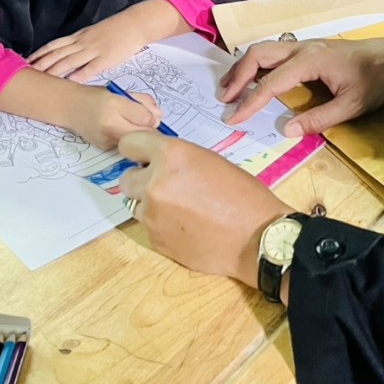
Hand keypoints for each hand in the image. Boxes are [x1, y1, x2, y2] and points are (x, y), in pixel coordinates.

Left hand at [29, 13, 148, 81]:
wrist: (135, 24)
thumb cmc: (115, 29)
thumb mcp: (93, 33)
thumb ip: (80, 42)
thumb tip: (66, 53)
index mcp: (78, 36)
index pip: (53, 45)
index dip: (39, 54)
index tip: (26, 62)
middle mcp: (82, 43)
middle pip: (57, 54)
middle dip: (41, 64)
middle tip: (26, 73)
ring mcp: (94, 50)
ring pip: (70, 61)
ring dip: (55, 70)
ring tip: (42, 79)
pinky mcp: (107, 57)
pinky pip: (91, 67)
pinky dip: (80, 74)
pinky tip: (70, 80)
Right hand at [69, 85, 162, 149]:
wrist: (70, 107)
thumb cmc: (97, 97)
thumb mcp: (121, 92)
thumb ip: (143, 101)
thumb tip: (159, 116)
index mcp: (115, 104)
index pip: (146, 118)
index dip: (153, 117)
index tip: (151, 115)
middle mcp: (110, 124)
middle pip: (144, 133)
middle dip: (150, 130)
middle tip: (149, 124)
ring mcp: (107, 138)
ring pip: (136, 142)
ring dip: (140, 136)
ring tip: (134, 127)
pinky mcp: (105, 148)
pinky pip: (126, 146)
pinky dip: (129, 140)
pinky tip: (122, 132)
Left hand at [119, 131, 285, 286]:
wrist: (257, 237)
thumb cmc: (243, 195)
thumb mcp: (211, 161)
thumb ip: (178, 160)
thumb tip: (158, 164)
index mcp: (171, 156)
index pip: (129, 143)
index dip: (136, 150)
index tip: (143, 156)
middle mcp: (155, 183)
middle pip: (126, 179)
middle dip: (141, 181)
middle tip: (165, 186)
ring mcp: (152, 215)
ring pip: (137, 205)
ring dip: (152, 205)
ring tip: (182, 210)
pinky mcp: (156, 240)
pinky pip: (150, 227)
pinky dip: (163, 226)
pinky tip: (188, 228)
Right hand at [220, 35, 383, 134]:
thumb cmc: (377, 79)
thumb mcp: (352, 105)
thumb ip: (318, 119)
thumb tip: (285, 130)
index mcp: (310, 61)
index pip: (270, 82)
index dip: (249, 102)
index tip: (233, 119)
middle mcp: (302, 47)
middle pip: (258, 54)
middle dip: (237, 76)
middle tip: (224, 100)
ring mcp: (305, 45)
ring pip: (264, 49)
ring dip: (244, 67)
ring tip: (231, 89)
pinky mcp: (310, 48)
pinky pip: (274, 51)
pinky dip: (257, 64)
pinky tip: (254, 78)